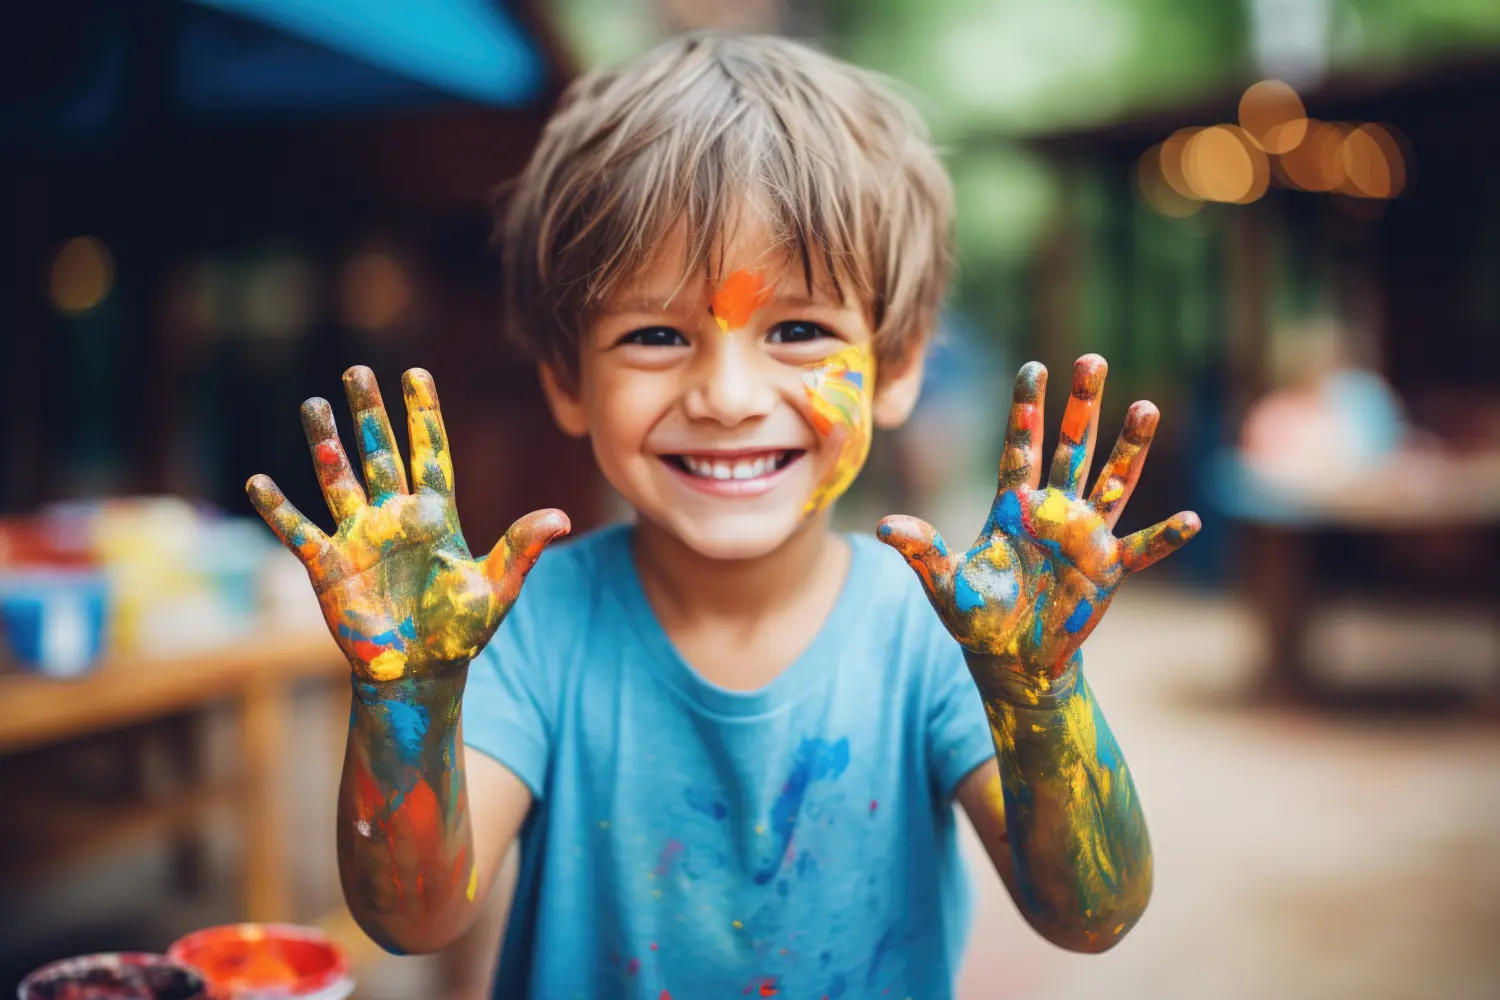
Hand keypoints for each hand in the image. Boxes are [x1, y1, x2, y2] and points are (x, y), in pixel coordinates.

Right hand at [247, 366, 569, 682]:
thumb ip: (522, 549)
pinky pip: (298, 530)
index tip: (417, 373)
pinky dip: (277, 508)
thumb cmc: (461, 632)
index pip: (429, 453)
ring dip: (325, 444)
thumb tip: (563, 518)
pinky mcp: (328, 567)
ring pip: (338, 479)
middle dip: (368, 413)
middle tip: (356, 370)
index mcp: (435, 516)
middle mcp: (394, 518)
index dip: (423, 415)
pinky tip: (259, 481)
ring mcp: (359, 538)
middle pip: (379, 454)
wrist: (420, 673)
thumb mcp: (496, 588)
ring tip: (313, 404)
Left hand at [878, 355, 1198, 698]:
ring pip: (1112, 482)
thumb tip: (883, 526)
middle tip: (1093, 358)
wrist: (1012, 660)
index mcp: (1013, 507)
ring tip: (1147, 407)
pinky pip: (1143, 548)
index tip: (1033, 366)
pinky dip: (1167, 536)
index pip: (1021, 447)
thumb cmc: (976, 618)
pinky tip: (1193, 518)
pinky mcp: (1108, 571)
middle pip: (1072, 448)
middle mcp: (1053, 512)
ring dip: (1130, 448)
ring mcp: (1084, 538)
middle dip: (1082, 405)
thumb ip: (921, 551)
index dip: (1027, 408)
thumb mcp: (943, 584)